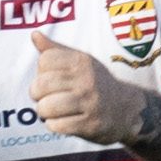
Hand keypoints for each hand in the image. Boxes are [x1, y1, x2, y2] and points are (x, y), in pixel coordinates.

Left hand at [28, 31, 142, 142]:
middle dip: (37, 94)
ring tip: (54, 111)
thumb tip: (34, 34)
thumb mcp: (79, 62)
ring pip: (46, 108)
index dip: (41, 71)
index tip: (50, 78)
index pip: (44, 60)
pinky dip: (55, 126)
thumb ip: (54, 50)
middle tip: (46, 97)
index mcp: (81, 62)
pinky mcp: (90, 124)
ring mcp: (89, 103)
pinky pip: (56, 126)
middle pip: (40, 85)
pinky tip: (64, 121)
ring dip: (45, 112)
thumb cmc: (95, 83)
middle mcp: (86, 80)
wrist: (126, 109)